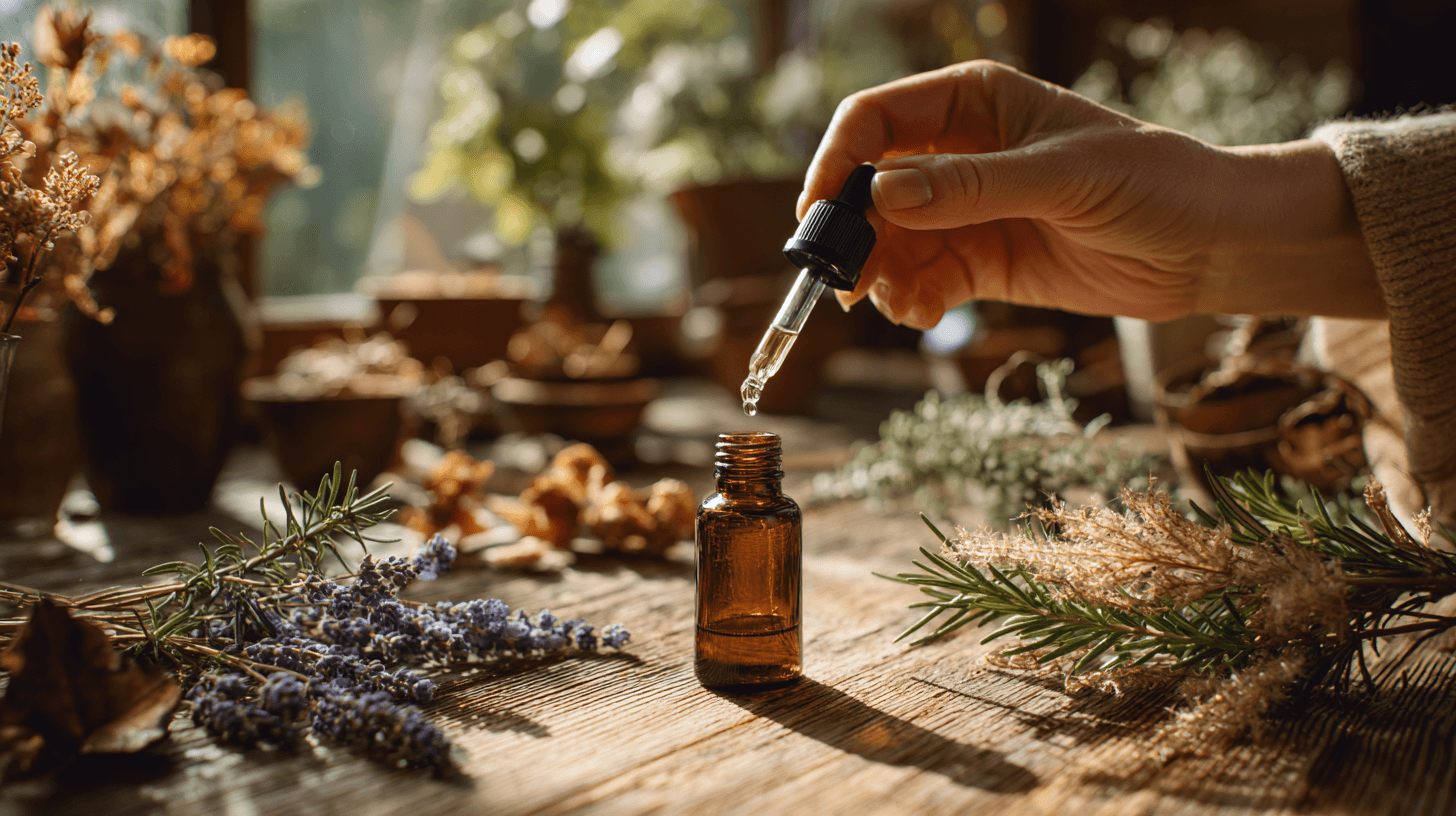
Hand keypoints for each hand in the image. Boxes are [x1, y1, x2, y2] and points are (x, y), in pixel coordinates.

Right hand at [799, 61, 1381, 328]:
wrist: (1211, 247)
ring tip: (897, 304)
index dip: (838, 161)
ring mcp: (966, 212)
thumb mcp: (1062, 178)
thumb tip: (881, 194)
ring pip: (888, 241)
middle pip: (869, 187)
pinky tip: (923, 316)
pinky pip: (921, 280)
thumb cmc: (1154, 182)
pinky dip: (910, 301)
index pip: (875, 119)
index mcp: (972, 104)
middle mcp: (957, 154)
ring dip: (879, 275)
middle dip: (851, 233)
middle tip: (844, 279)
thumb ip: (970, 188)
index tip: (820, 213)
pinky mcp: (980, 262)